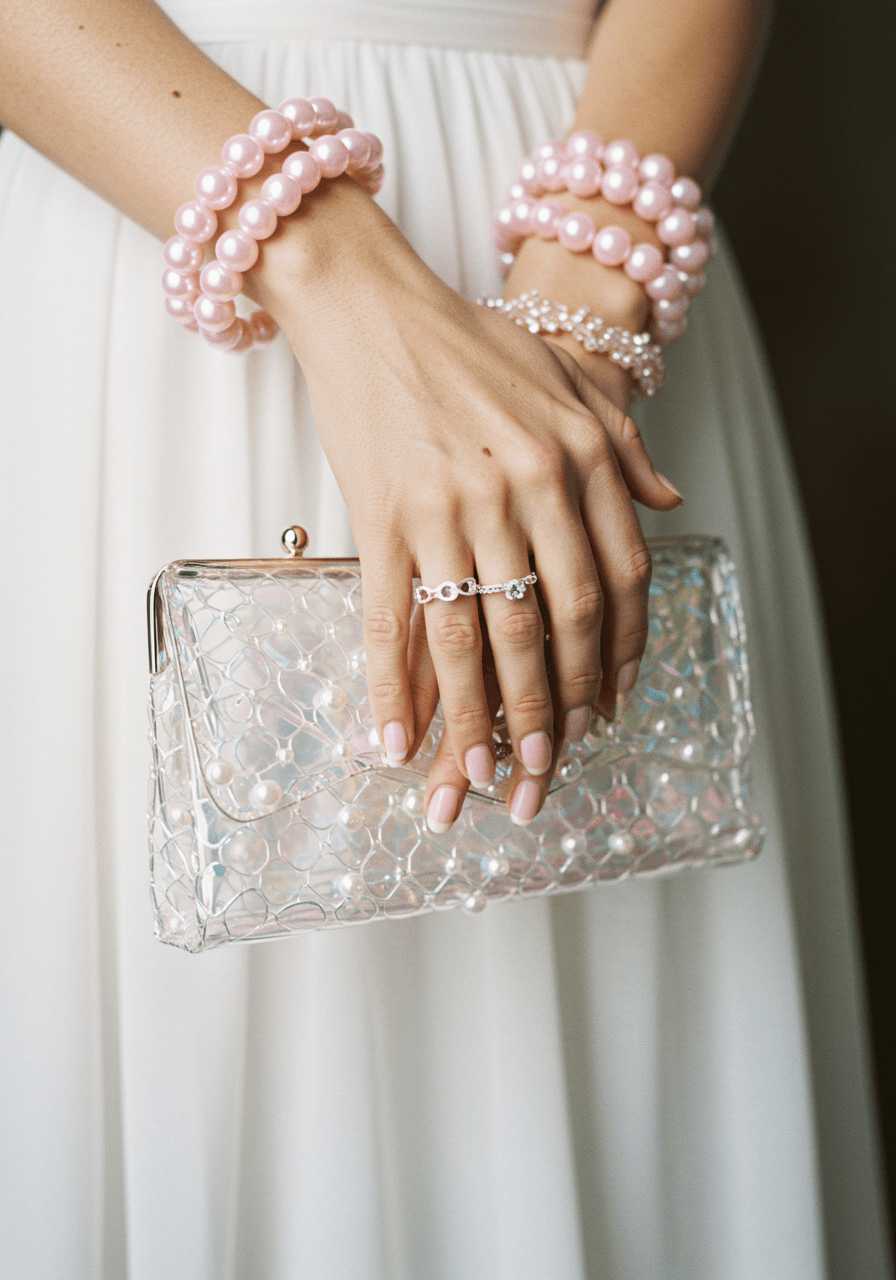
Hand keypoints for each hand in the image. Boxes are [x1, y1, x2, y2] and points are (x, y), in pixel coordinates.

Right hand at [260, 190, 681, 830]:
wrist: (370, 303)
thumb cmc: (467, 340)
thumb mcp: (566, 378)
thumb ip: (624, 442)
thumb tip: (669, 499)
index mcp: (579, 455)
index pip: (618, 578)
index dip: (619, 653)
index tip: (612, 705)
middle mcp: (525, 486)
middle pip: (553, 622)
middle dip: (557, 707)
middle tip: (552, 767)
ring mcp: (451, 504)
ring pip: (478, 636)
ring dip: (485, 718)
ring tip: (489, 776)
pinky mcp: (383, 516)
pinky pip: (391, 620)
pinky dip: (393, 688)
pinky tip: (395, 740)